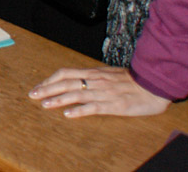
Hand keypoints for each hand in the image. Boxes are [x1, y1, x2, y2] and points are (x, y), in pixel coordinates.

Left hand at [28, 67, 170, 117]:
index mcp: (94, 72)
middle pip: (66, 83)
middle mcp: (95, 81)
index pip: (66, 73)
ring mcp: (104, 93)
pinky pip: (93, 107)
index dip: (50, 79)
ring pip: (76, 94)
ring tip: (44, 104)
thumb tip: (78, 80)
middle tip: (33, 95)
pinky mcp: (114, 105)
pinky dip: (79, 110)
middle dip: (47, 88)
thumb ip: (93, 77)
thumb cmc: (132, 80)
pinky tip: (68, 114)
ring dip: (58, 99)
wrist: (154, 84)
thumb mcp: (109, 74)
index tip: (39, 86)